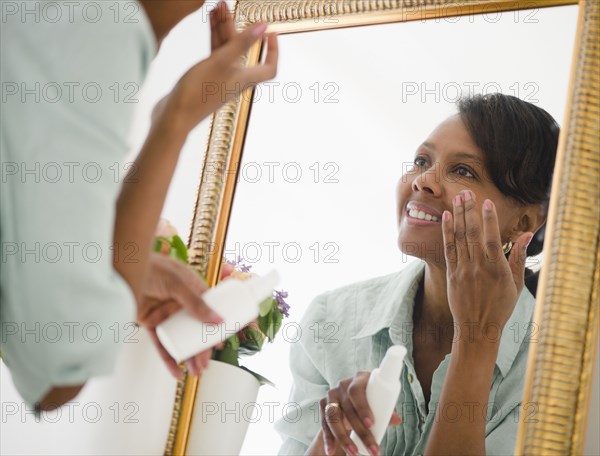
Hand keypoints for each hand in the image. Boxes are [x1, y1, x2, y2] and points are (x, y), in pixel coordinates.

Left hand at [138, 253, 226, 377]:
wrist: (122, 269)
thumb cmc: (150, 267)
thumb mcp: (177, 283)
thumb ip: (196, 302)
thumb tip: (217, 319)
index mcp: (193, 289)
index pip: (209, 311)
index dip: (215, 329)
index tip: (218, 344)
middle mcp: (181, 303)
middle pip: (195, 330)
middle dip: (201, 350)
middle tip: (205, 365)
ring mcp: (166, 314)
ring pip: (180, 340)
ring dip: (188, 356)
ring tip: (195, 372)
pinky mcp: (151, 323)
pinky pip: (161, 344)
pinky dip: (168, 359)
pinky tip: (176, 371)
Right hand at [153, 1, 277, 134]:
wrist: (173, 117)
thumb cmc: (197, 93)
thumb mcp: (221, 62)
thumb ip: (242, 43)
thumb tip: (264, 27)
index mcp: (244, 79)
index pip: (269, 67)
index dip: (273, 51)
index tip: (270, 32)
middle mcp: (235, 80)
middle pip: (242, 50)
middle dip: (236, 27)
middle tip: (227, 6)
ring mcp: (220, 79)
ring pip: (226, 50)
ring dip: (223, 29)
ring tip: (216, 7)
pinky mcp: (205, 78)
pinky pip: (213, 54)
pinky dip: (213, 38)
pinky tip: (209, 22)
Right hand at [319, 372, 401, 455]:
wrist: (353, 401)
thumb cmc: (371, 401)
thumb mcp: (379, 404)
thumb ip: (387, 411)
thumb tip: (397, 419)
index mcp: (359, 379)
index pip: (357, 391)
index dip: (363, 407)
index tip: (371, 424)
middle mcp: (343, 384)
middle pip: (348, 408)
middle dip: (359, 430)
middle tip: (371, 447)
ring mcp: (332, 394)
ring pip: (334, 417)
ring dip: (343, 437)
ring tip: (354, 453)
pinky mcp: (323, 405)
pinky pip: (325, 424)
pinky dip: (328, 439)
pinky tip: (330, 450)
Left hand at [441, 190, 532, 343]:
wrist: (477, 328)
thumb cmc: (500, 307)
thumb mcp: (515, 284)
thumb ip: (518, 257)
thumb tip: (526, 235)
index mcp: (497, 269)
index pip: (492, 239)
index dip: (489, 219)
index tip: (486, 202)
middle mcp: (478, 267)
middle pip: (473, 234)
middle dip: (470, 210)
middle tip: (467, 191)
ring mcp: (463, 270)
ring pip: (460, 238)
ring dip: (459, 216)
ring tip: (458, 198)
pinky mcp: (452, 274)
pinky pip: (449, 249)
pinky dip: (447, 232)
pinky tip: (447, 217)